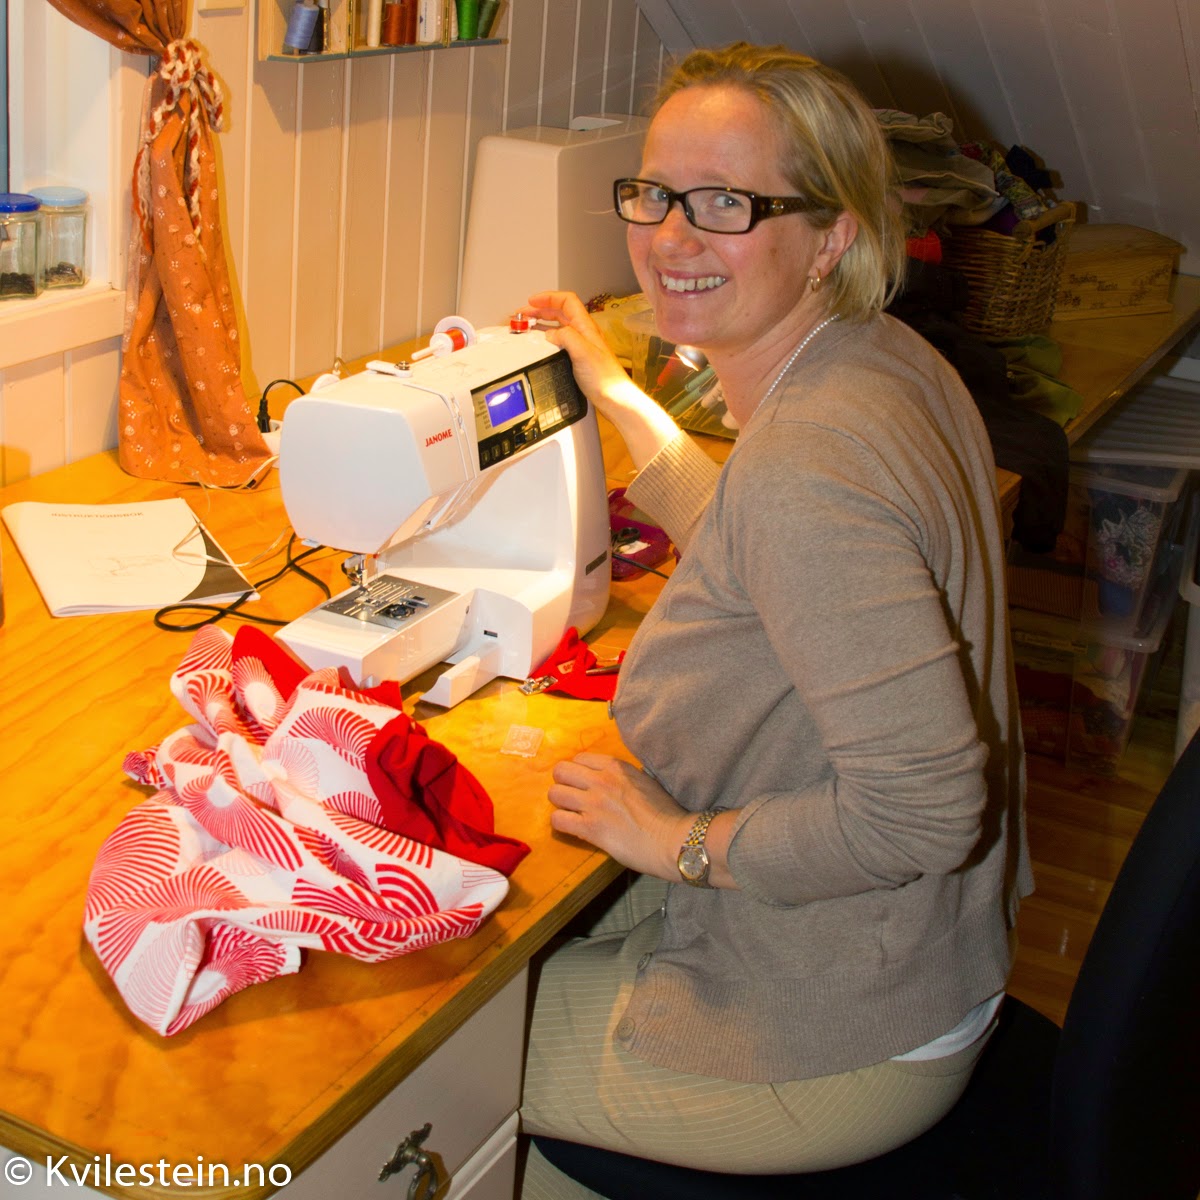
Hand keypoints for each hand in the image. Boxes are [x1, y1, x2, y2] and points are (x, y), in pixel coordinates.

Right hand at [525, 290, 679, 471]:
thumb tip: (550, 333)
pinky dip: (546, 339)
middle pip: (560, 312)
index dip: (548, 297)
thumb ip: (565, 336)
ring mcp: (582, 346)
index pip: (566, 301)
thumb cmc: (604, 377)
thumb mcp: (582, 352)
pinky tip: (540, 345)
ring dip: (542, 324)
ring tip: (526, 327)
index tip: (531, 301)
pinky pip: (560, 342)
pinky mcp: (579, 359)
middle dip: (540, 310)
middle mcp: (584, 333)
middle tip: (522, 316)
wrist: (615, 398)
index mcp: (585, 326)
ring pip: (558, 327)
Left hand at [547, 751, 691, 879]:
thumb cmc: (666, 813)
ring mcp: (593, 803)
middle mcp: (601, 780)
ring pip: (555, 794)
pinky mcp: (589, 828)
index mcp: (616, 766)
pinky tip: (573, 828)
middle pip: (560, 771)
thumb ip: (623, 777)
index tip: (583, 783)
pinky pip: (558, 820)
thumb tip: (612, 782)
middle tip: (572, 797)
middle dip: (563, 783)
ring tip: (572, 813)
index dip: (578, 772)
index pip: (579, 758)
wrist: (673, 839)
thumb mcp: (645, 780)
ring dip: (561, 804)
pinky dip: (561, 824)